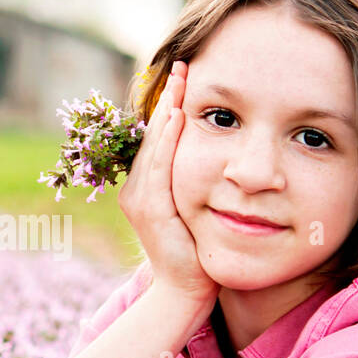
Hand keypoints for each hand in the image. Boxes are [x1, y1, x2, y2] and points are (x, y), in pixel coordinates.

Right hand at [118, 60, 219, 310]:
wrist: (186, 293)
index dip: (171, 105)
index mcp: (146, 187)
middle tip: (182, 64)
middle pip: (153, 134)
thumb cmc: (197, 255)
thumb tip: (220, 156)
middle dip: (168, 98)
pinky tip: (177, 116)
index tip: (185, 77)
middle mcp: (136, 189)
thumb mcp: (197, 211)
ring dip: (167, 109)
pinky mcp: (149, 209)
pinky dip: (166, 140)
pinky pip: (159, 166)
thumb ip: (199, 184)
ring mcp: (139, 198)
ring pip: (154, 145)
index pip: (160, 137)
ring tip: (179, 80)